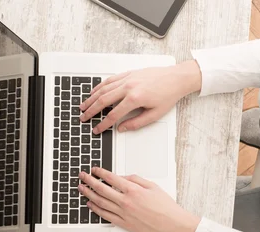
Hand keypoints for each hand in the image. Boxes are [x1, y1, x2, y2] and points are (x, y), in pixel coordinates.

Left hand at [78, 167, 200, 231]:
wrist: (172, 224)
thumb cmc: (166, 207)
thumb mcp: (153, 186)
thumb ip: (136, 179)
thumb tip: (122, 178)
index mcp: (133, 190)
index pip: (111, 178)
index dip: (100, 173)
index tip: (94, 170)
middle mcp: (126, 202)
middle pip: (101, 189)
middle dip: (89, 181)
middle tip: (82, 176)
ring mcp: (123, 214)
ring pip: (100, 202)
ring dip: (89, 194)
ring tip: (82, 188)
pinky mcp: (124, 224)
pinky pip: (105, 216)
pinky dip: (96, 209)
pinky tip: (90, 204)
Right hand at [79, 60, 201, 134]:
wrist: (175, 78)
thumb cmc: (168, 95)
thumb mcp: (155, 114)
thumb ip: (137, 123)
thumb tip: (122, 128)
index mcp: (135, 99)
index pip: (113, 115)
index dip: (103, 124)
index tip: (96, 129)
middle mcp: (128, 87)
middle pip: (103, 101)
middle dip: (91, 111)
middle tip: (83, 118)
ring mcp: (127, 79)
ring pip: (103, 89)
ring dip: (91, 98)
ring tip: (83, 106)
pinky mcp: (128, 73)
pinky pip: (110, 80)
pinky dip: (99, 86)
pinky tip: (94, 92)